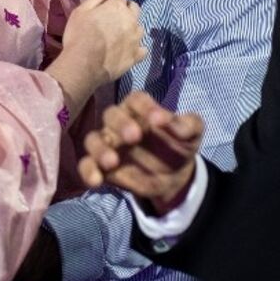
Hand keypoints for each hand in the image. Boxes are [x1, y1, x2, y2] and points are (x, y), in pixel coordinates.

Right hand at [61, 0, 146, 85]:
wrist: (83, 65)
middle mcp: (131, 20)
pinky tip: (129, 49)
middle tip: (114, 15)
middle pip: (134, 8)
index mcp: (117, 7)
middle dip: (126, 8)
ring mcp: (136, 39)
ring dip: (132, 27)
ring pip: (139, 28)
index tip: (104, 0)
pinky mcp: (136, 56)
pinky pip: (142, 49)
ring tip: (121, 34)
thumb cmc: (79, 36)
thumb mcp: (80, 12)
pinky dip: (137, 47)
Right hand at [78, 91, 203, 212]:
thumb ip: (189, 124)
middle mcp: (120, 122)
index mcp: (141, 109)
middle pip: (111, 115)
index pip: (137, 100)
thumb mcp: (192, 134)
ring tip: (112, 161)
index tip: (159, 120)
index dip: (146, 107)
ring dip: (99, 148)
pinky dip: (88, 170)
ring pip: (93, 138)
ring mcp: (109, 144)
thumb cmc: (178, 145)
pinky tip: (96, 180)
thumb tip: (172, 122)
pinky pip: (87, 164)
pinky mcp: (102, 166)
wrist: (173, 177)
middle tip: (134, 137)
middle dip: (120, 124)